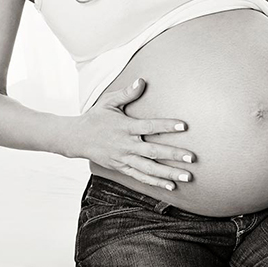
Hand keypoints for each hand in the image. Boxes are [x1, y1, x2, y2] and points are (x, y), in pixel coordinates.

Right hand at [70, 78, 195, 189]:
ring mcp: (123, 159)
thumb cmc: (95, 117)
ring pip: (149, 169)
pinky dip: (155, 182)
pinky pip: (140, 177)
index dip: (166, 126)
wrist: (75, 138)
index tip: (184, 126)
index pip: (149, 126)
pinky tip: (171, 186)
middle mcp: (126, 145)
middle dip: (173, 155)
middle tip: (192, 158)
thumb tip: (141, 80)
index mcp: (125, 127)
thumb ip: (127, 93)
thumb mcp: (108, 102)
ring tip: (187, 177)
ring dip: (169, 174)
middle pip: (153, 152)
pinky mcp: (121, 167)